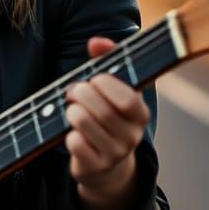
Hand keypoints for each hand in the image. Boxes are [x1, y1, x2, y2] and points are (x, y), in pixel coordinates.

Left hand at [64, 37, 149, 209]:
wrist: (105, 166)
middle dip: (82, 94)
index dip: (106, 85)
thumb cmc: (105, 116)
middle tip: (73, 91)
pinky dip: (69, 135)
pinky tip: (71, 134)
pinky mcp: (95, 167)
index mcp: (139, 114)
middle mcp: (132, 136)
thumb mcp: (109, 90)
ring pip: (85, 124)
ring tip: (71, 109)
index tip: (93, 79)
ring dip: (72, 112)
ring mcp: (114, 154)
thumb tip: (96, 42)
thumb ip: (106, 61)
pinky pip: (76, 145)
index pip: (128, 98)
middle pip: (103, 111)